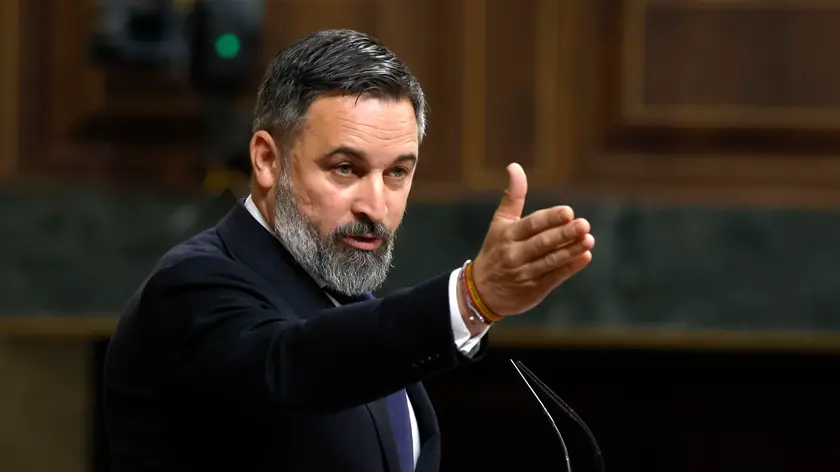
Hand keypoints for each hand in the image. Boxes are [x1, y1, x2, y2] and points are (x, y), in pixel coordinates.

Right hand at [470, 163, 593, 316]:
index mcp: (508, 235)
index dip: (550, 219)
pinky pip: (555, 277)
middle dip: (564, 234)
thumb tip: (515, 166)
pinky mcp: (534, 290)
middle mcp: (515, 254)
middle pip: (543, 243)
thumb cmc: (496, 250)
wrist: (481, 292)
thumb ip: (513, 196)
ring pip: (551, 260)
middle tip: (584, 224)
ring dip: (571, 250)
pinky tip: (584, 256)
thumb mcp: (499, 223)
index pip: (531, 225)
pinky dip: (570, 267)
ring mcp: (524, 273)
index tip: (568, 212)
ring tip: (589, 239)